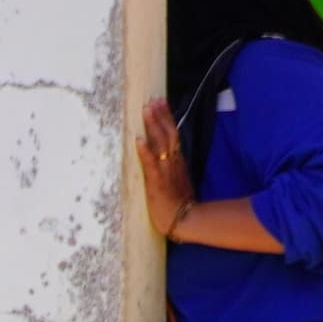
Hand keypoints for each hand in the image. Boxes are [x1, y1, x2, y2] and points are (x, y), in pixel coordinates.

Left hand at [135, 98, 193, 241]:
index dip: (166, 118)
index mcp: (178, 161)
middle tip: (152, 99)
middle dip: (160, 116)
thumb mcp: (178, 180)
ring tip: (146, 110)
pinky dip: (145, 152)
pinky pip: (151, 165)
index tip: (161, 102)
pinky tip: (138, 140)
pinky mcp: (157, 183)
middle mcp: (173, 163)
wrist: (184, 221)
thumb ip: (173, 166)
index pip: (172, 135)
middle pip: (168, 134)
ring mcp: (166, 171)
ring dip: (153, 126)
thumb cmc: (178, 203)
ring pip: (160, 144)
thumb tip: (167, 153)